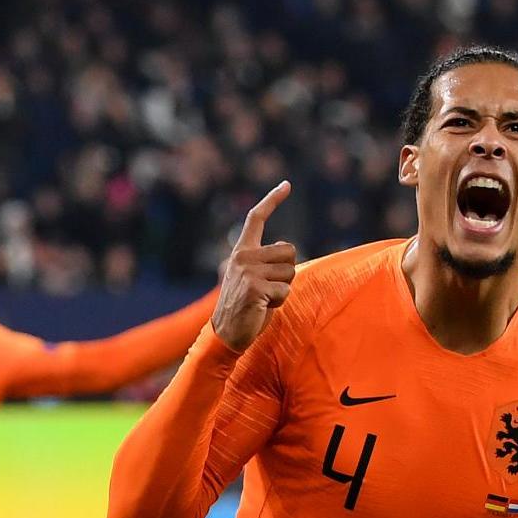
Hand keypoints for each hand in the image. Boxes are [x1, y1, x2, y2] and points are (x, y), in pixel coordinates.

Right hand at [213, 181, 295, 351]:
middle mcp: (243, 256)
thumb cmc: (246, 308)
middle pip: (290, 250)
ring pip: (291, 272)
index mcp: (242, 250)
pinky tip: (262, 308)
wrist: (226, 334)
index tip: (287, 184)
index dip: (273, 199)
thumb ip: (268, 262)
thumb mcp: (256, 278)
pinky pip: (285, 291)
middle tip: (269, 288)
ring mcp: (248, 270)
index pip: (257, 218)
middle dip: (288, 272)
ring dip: (284, 289)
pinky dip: (279, 302)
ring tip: (264, 299)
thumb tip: (287, 248)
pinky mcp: (254, 287)